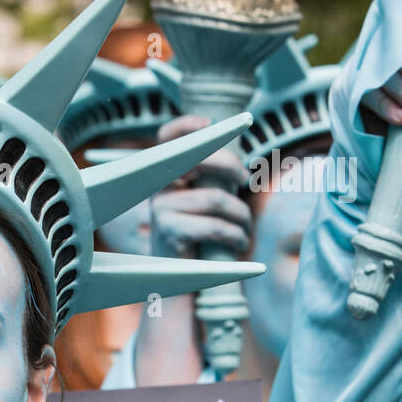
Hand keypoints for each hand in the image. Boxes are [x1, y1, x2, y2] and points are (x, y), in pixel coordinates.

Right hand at [150, 115, 251, 259]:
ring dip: (241, 215)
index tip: (211, 123)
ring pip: (216, 198)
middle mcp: (157, 187)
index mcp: (164, 174)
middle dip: (231, 165)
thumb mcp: (201, 199)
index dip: (186, 124)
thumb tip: (237, 149)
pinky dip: (236, 235)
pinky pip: (215, 225)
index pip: (167, 137)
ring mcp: (160, 209)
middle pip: (199, 157)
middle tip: (245, 179)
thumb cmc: (196, 235)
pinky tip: (239, 243)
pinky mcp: (169, 232)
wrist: (176, 278)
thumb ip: (210, 175)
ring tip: (244, 227)